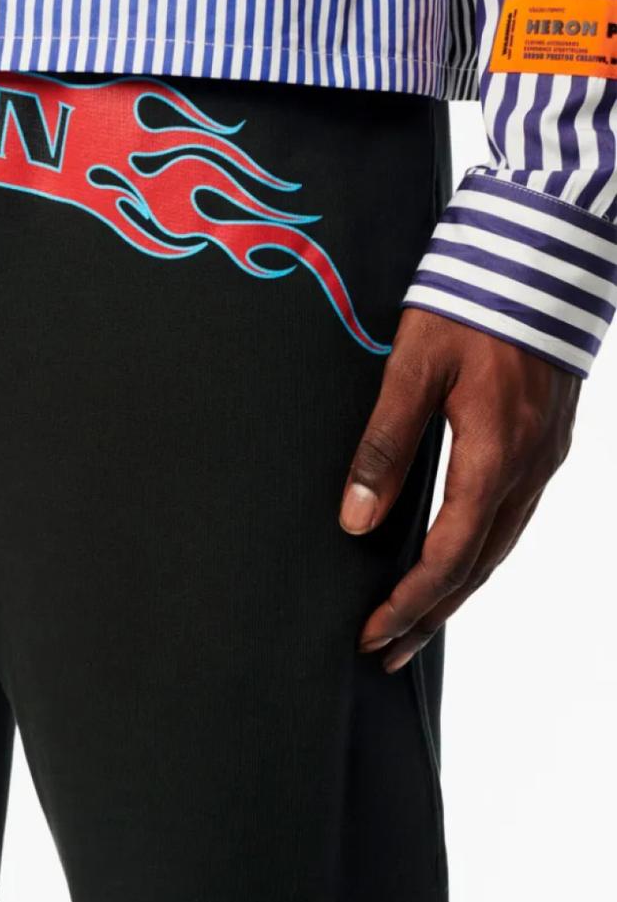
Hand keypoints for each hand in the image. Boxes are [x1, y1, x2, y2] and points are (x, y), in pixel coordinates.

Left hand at [340, 308, 579, 671]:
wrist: (547, 249)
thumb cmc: (474, 299)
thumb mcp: (414, 367)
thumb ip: (384, 444)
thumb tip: (354, 520)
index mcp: (494, 456)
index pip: (448, 556)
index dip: (408, 604)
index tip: (371, 636)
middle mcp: (528, 468)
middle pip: (478, 566)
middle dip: (430, 614)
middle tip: (387, 653)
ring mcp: (544, 456)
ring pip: (499, 546)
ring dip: (456, 589)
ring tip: (415, 622)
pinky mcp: (547, 440)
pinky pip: (512, 517)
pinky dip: (480, 552)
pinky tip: (457, 558)